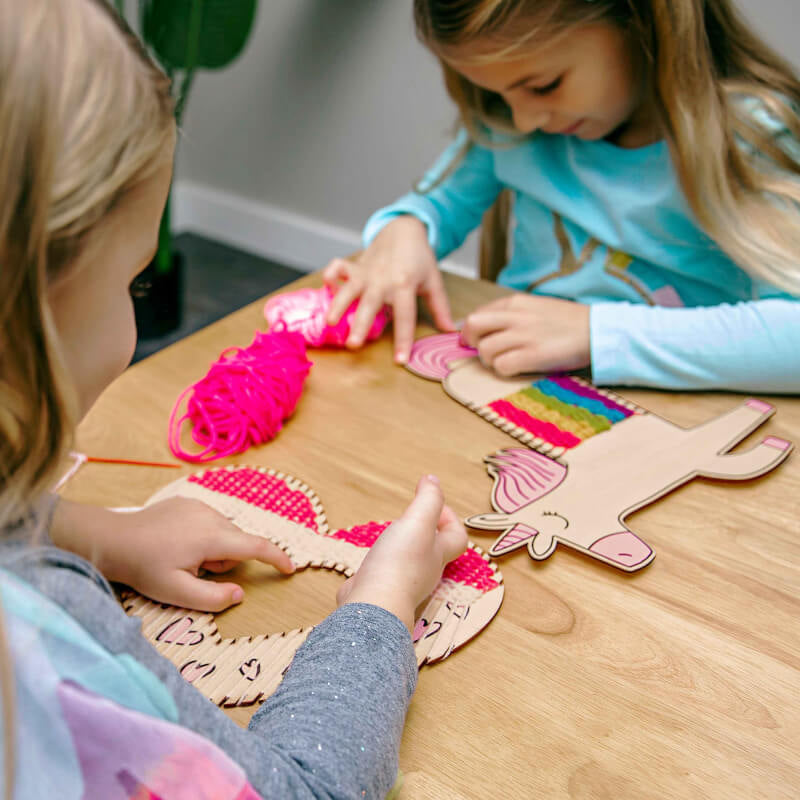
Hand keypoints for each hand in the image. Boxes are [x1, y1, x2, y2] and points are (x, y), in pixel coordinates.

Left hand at [51, 497, 294, 611]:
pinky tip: (178, 543)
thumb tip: (240, 594)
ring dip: (216, 547)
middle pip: (238, 541)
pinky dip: (204, 535)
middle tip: (197, 572)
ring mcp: (199, 505)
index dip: (277, 558)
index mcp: (212, 536)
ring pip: (225, 531)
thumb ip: (213, 598)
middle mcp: (211, 515)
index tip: (290, 569)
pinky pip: (210, 521)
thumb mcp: (177, 593)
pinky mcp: (188, 501)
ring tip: (184, 558)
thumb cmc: (144, 568)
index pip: (256, 546)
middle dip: (228, 560)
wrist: (113, 539)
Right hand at [322, 216, 455, 363]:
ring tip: (330, 322)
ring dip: (338, 304)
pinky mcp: (355, 266)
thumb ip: (439, 307)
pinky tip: (325, 286)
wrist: (404, 230)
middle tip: (353, 345)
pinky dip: (331, 274)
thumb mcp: (433, 282)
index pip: (405, 317)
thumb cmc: (419, 259)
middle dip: (360, 325)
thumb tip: (451, 330)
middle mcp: (383, 281)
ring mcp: (367, 273)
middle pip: (371, 306)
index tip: (400, 360)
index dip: (403, 340)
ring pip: (350, 290)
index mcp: (405, 286)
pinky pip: (339, 268)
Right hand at [336, 476, 466, 630]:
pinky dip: (381, 563)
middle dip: (425, 530)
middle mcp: (424, 571)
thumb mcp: (418, 522)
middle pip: (434, 550)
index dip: (450, 518)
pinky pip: (385, 574)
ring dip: (402, 546)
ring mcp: (402, 584)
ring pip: (409, 562)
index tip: (431, 501)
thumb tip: (433, 480)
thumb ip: (428, 500)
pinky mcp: (380, 591)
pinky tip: (370, 558)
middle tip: (410, 516)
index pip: (457, 537)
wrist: (373, 605)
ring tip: (390, 533)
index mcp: (438, 554)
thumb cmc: (399, 563)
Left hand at [460, 293, 590, 375]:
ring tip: (507, 362)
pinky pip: (502, 366)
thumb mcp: (536, 308)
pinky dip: (505, 371)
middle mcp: (516, 316)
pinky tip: (518, 369)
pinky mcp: (533, 355)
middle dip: (472, 342)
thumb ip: (511, 315)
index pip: (477, 314)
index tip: (477, 341)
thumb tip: (485, 329)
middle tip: (485, 353)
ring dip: (491, 361)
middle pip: (473, 326)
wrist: (599, 331)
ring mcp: (524, 336)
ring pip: (485, 350)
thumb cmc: (569, 323)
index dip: (472, 331)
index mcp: (516, 303)